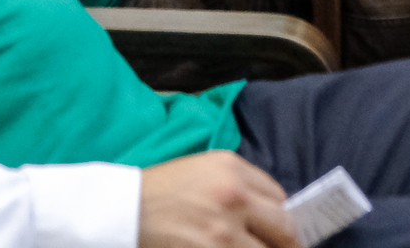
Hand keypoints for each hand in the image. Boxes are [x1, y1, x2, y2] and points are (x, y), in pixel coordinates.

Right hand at [138, 151, 296, 247]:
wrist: (122, 210)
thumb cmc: (159, 191)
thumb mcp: (203, 171)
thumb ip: (237, 185)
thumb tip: (269, 213)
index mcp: (234, 168)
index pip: (281, 198)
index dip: (282, 219)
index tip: (280, 232)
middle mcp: (236, 195)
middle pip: (285, 229)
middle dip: (287, 245)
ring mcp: (225, 229)